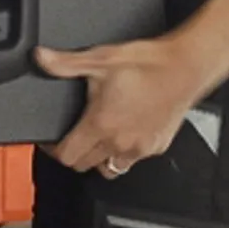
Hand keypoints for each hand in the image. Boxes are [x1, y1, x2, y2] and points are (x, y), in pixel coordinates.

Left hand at [34, 36, 223, 177]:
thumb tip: (42, 58)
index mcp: (100, 124)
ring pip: (109, 169)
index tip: (51, 141)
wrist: (185, 67)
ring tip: (97, 139)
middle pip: (83, 166)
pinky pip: (133, 160)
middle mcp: (119, 142)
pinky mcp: (156, 147)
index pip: (66, 156)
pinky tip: (125, 133)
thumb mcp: (100, 58)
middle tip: (71, 138)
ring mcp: (139, 148)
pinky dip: (124, 153)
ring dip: (98, 158)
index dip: (51, 150)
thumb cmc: (149, 64)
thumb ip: (66, 63)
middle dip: (72, 154)